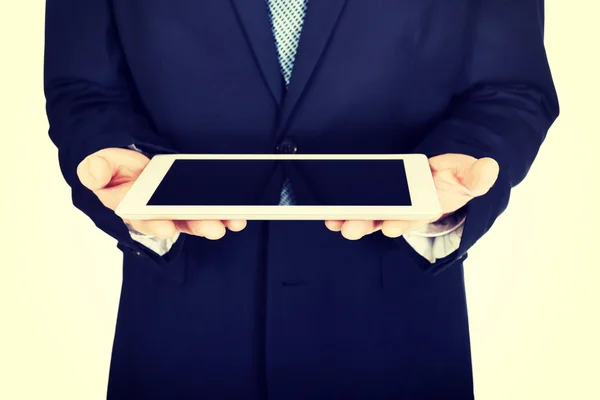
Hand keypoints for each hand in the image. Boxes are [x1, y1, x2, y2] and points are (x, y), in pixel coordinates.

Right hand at [77, 148, 245, 239]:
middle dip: (196, 225)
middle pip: (178, 223)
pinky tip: (238, 212)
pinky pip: (209, 206)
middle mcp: (157, 214)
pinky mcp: (192, 199)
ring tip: (234, 221)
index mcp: (131, 209)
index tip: (166, 227)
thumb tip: (92, 173)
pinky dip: (224, 211)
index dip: (155, 224)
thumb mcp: (100, 163)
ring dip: (216, 221)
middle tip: (214, 229)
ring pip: (197, 218)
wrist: (128, 160)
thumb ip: (96, 169)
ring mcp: (177, 208)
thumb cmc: (113, 167)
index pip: (143, 220)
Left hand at [325, 153, 499, 239]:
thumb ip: (474, 176)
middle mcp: (404, 213)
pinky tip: (328, 212)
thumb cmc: (454, 178)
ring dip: (349, 220)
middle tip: (350, 227)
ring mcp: (387, 206)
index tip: (391, 226)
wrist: (441, 173)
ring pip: (366, 217)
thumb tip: (488, 168)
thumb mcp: (468, 176)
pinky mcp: (374, 196)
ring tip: (333, 221)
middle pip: (383, 221)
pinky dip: (341, 209)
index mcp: (426, 210)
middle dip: (366, 224)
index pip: (413, 219)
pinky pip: (356, 204)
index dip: (402, 223)